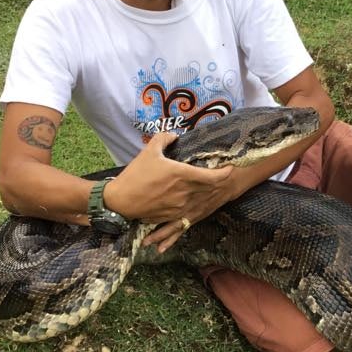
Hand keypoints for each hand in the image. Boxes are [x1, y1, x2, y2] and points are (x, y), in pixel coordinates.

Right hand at [104, 132, 235, 251]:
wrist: (120, 201)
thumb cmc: (135, 175)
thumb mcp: (149, 151)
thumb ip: (164, 139)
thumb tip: (175, 135)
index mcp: (182, 175)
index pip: (213, 176)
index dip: (225, 173)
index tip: (230, 167)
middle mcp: (185, 192)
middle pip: (210, 189)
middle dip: (218, 182)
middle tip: (222, 174)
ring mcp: (180, 206)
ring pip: (201, 200)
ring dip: (207, 193)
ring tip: (210, 187)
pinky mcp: (173, 216)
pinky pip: (189, 210)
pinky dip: (194, 204)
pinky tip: (195, 200)